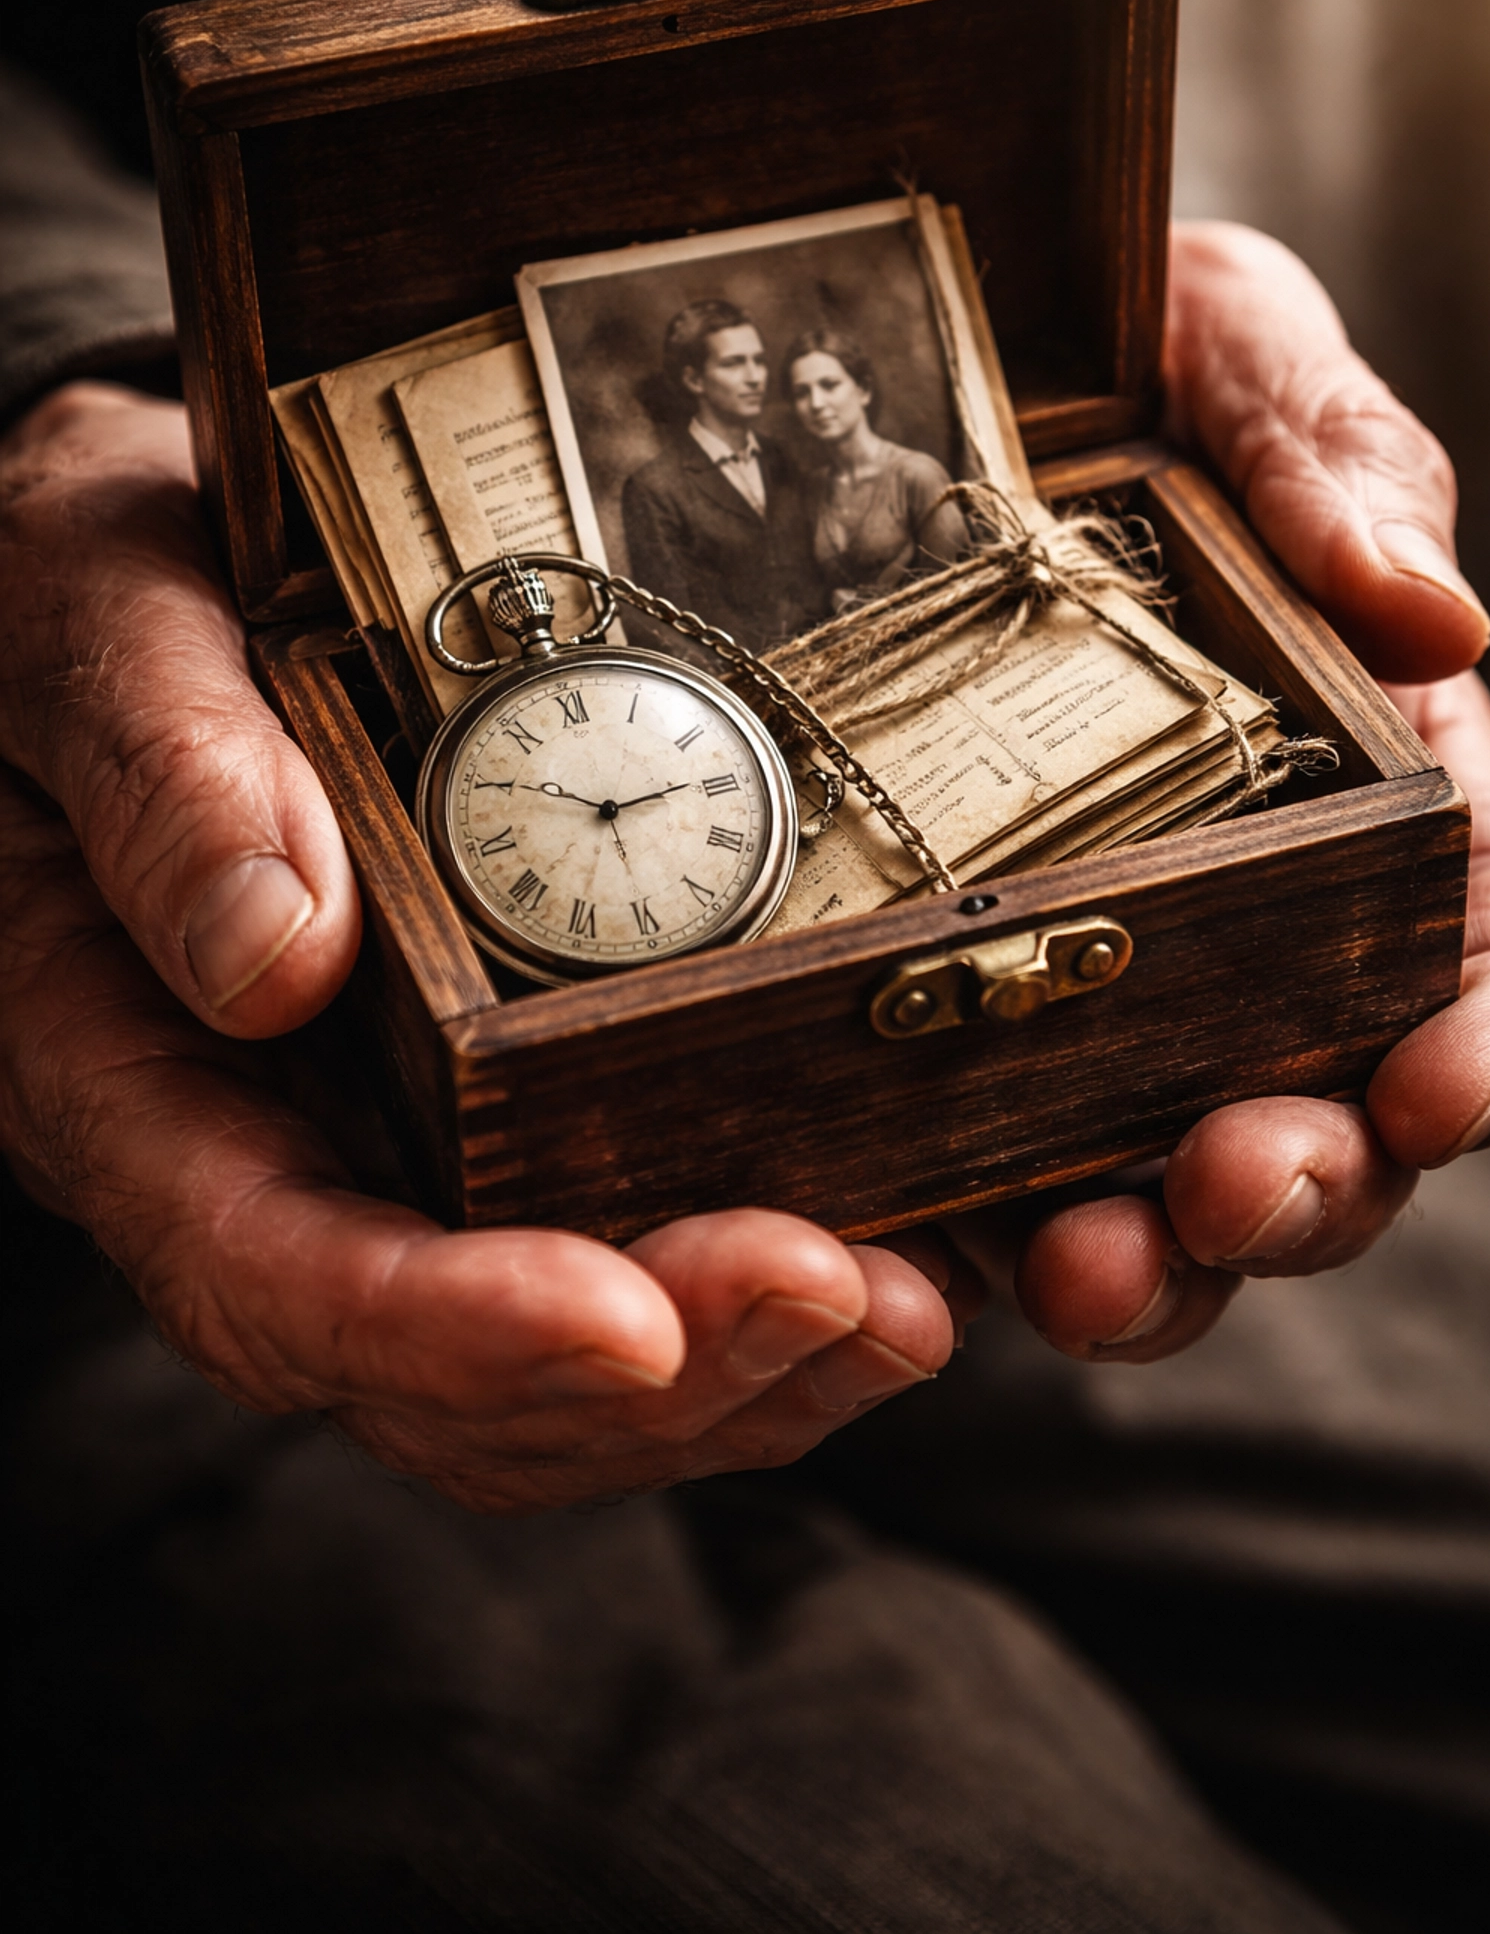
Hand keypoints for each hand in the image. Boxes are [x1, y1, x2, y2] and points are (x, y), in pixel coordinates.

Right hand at [0, 383, 967, 1507]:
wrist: (152, 595)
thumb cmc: (94, 602)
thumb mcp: (97, 625)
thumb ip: (165, 775)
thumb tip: (277, 951)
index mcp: (135, 1076)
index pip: (275, 1274)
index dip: (448, 1331)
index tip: (623, 1322)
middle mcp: (272, 1159)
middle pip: (451, 1376)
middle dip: (667, 1369)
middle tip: (855, 1297)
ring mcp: (391, 1154)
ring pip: (560, 1367)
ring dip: (750, 1369)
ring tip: (913, 1302)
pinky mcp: (499, 1118)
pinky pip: (630, 1256)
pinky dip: (772, 1287)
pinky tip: (910, 1238)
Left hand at [950, 224, 1489, 1360]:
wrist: (915, 357)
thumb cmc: (1123, 345)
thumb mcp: (1242, 350)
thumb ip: (1341, 460)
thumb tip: (1438, 625)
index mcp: (1378, 779)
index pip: (1486, 940)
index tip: (1449, 1081)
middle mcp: (1261, 906)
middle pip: (1339, 1099)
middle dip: (1310, 1178)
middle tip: (1231, 1189)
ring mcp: (1106, 974)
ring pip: (1168, 1169)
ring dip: (1155, 1253)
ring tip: (1081, 1275)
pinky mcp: (953, 1009)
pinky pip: (983, 1155)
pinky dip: (977, 1224)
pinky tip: (933, 1253)